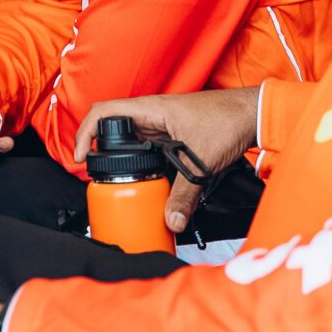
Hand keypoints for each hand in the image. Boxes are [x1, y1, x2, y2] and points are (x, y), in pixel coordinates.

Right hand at [73, 86, 260, 235]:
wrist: (253, 114)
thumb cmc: (229, 120)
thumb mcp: (203, 161)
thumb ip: (186, 194)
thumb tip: (171, 221)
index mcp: (151, 110)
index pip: (104, 112)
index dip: (84, 132)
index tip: (79, 156)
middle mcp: (152, 115)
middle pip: (112, 129)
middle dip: (98, 151)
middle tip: (94, 175)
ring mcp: (162, 124)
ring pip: (130, 140)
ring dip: (120, 158)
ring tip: (116, 181)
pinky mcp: (172, 134)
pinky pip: (147, 147)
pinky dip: (140, 162)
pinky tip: (145, 179)